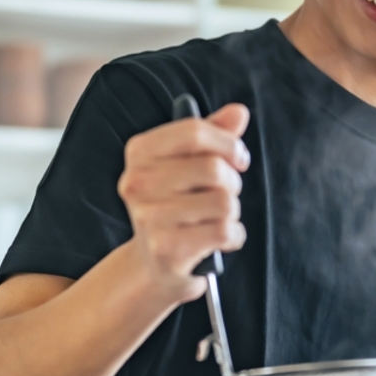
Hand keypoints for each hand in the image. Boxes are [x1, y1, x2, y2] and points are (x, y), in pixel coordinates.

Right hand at [118, 103, 250, 302]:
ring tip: (216, 218)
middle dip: (232, 182)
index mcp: (139, 152)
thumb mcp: (191, 163)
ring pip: (223, 201)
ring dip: (232, 211)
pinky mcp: (166, 250)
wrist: (156, 263)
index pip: (194, 132)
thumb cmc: (178, 204)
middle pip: (213, 168)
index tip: (238, 158)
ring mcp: (148, 218)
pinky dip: (234, 236)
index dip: (227, 143)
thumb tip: (239, 112)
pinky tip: (220, 240)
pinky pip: (224, 231)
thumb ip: (214, 134)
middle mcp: (136, 183)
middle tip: (224, 194)